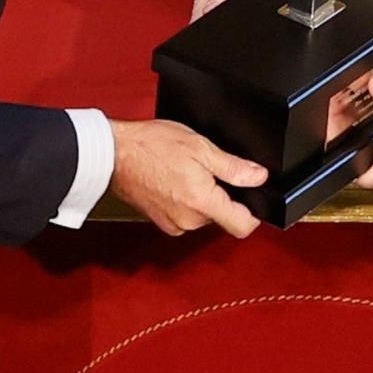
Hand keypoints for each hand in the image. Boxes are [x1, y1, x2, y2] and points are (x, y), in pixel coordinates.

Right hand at [109, 117, 267, 237]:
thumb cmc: (150, 146)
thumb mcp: (200, 147)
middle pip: (222, 217)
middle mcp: (188, 221)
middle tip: (208, 169)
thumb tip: (258, 176)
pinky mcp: (161, 222)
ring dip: (203, 197)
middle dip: (222, 195)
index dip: (254, 212)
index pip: (243, 226)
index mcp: (202, 203)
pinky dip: (186, 200)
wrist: (114, 153)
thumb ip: (233, 167)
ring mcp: (173, 223)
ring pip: (203, 215)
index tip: (253, 196)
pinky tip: (175, 180)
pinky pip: (186, 215)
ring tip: (187, 171)